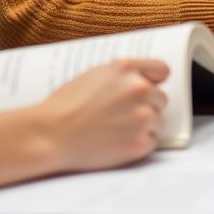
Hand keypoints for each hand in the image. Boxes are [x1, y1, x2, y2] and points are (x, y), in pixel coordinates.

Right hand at [35, 58, 168, 172]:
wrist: (51, 134)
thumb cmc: (66, 105)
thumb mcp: (94, 75)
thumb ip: (122, 75)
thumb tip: (143, 81)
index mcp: (126, 68)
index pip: (162, 70)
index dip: (155, 81)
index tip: (151, 88)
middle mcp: (139, 88)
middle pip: (160, 98)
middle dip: (146, 106)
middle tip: (122, 116)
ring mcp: (142, 116)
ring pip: (157, 121)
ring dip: (143, 126)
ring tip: (116, 130)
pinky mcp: (140, 142)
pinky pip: (152, 142)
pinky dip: (138, 145)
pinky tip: (117, 143)